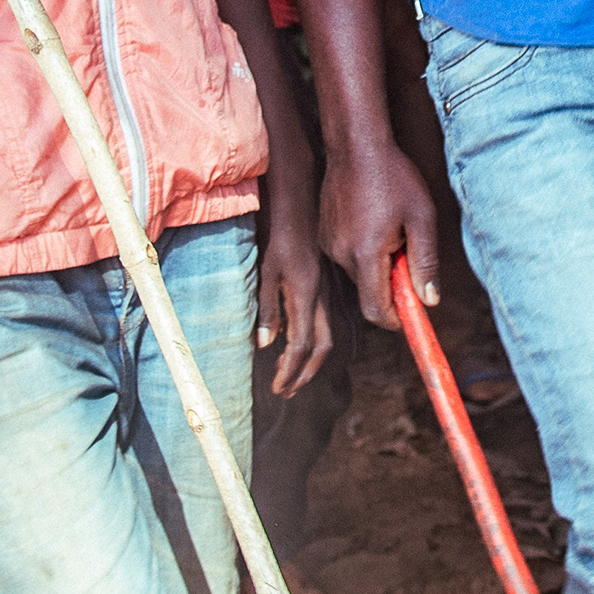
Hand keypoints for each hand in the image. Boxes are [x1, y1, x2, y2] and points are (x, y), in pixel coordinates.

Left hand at [258, 174, 333, 394]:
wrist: (300, 203)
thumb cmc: (279, 233)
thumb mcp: (267, 269)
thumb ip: (268, 308)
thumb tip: (266, 345)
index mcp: (305, 293)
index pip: (302, 344)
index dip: (291, 370)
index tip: (279, 388)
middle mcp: (320, 295)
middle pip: (321, 346)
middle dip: (304, 372)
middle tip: (287, 390)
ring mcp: (324, 290)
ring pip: (326, 335)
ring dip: (310, 361)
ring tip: (293, 376)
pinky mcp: (323, 284)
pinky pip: (323, 320)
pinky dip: (313, 342)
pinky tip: (301, 346)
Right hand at [316, 129, 436, 329]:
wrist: (356, 145)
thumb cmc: (393, 177)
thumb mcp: (421, 217)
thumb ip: (426, 262)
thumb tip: (430, 300)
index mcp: (366, 253)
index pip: (375, 310)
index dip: (395, 319)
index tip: (411, 313)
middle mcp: (341, 254)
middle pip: (368, 293)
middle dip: (391, 286)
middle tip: (408, 254)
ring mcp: (328, 244)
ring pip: (358, 275)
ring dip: (378, 267)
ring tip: (391, 230)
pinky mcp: (323, 235)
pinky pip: (346, 257)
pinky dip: (364, 253)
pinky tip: (374, 222)